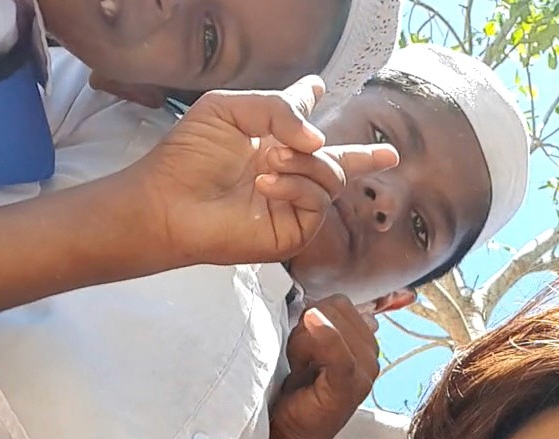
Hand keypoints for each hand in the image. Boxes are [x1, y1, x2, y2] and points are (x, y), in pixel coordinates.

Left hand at [117, 77, 398, 270]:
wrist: (169, 203)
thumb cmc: (188, 156)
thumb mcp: (229, 109)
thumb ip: (278, 108)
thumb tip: (318, 138)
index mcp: (269, 139)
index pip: (302, 123)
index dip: (311, 104)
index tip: (317, 88)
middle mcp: (288, 171)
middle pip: (339, 162)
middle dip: (366, 158)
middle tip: (389, 155)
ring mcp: (294, 203)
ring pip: (332, 176)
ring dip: (303, 163)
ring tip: (268, 161)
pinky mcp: (294, 231)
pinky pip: (318, 201)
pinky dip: (296, 187)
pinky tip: (266, 184)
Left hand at [270, 296, 379, 438]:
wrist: (290, 433)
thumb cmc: (297, 391)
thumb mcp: (310, 348)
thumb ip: (326, 322)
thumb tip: (333, 301)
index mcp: (366, 344)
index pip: (341, 303)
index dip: (313, 314)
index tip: (301, 341)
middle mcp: (372, 357)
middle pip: (335, 309)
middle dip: (307, 327)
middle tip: (298, 358)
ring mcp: (364, 373)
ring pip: (330, 323)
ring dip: (303, 340)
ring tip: (300, 367)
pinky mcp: (350, 386)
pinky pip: (339, 352)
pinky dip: (326, 335)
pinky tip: (310, 323)